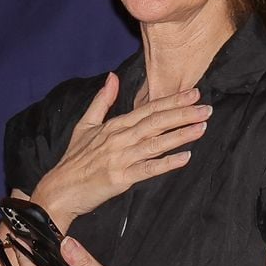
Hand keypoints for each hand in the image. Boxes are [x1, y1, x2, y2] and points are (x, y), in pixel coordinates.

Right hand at [31, 72, 210, 229]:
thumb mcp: (85, 124)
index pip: (148, 109)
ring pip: (155, 143)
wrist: (59, 189)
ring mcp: (120, 158)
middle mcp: (120, 138)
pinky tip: (185, 158)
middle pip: (156, 122)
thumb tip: (113, 76)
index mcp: (115, 125)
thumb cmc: (74, 159)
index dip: (172, 100)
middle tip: (206, 108)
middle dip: (183, 114)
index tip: (194, 93)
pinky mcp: (120, 178)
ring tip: (202, 127)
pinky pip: (148, 169)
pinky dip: (166, 163)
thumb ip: (102, 100)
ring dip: (180, 134)